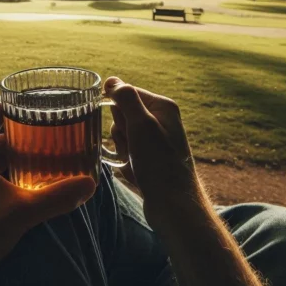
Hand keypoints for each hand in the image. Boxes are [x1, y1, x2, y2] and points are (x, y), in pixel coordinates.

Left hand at [0, 104, 95, 285]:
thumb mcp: (20, 215)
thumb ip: (56, 198)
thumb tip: (89, 184)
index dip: (18, 106)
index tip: (42, 105)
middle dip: (24, 136)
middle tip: (53, 137)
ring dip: (15, 156)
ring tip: (44, 159)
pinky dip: (4, 171)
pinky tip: (23, 184)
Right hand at [105, 77, 200, 217]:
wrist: (173, 205)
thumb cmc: (159, 164)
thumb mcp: (141, 125)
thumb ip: (126, 98)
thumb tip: (112, 81)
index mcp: (163, 107)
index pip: (127, 94)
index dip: (119, 112)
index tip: (126, 129)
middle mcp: (161, 121)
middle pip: (122, 116)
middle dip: (120, 134)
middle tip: (133, 148)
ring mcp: (155, 141)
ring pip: (121, 136)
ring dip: (122, 150)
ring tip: (136, 163)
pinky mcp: (149, 159)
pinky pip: (126, 153)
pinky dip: (126, 163)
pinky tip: (136, 173)